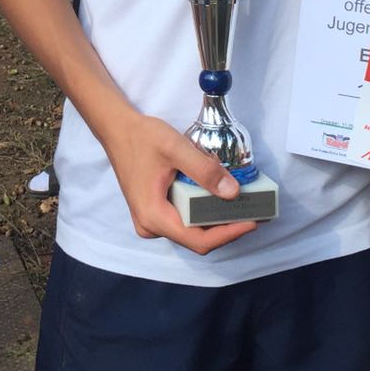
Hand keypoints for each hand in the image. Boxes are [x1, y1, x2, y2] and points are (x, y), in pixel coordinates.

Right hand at [105, 111, 258, 254]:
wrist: (117, 130)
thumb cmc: (142, 138)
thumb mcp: (176, 148)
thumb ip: (204, 170)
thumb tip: (233, 192)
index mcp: (154, 217)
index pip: (199, 240)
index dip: (229, 234)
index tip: (252, 222)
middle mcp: (151, 226)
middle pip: (197, 238)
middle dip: (226, 227)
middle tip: (252, 211)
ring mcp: (151, 221)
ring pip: (191, 230)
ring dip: (215, 220)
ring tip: (240, 205)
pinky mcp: (153, 212)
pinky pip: (183, 221)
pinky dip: (202, 212)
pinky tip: (217, 198)